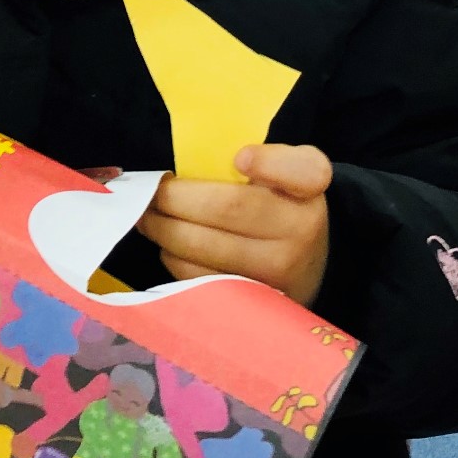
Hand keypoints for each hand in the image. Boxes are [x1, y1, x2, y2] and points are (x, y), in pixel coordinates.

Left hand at [139, 144, 332, 307]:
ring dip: (163, 229)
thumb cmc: (281, 206)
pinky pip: (196, 276)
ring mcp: (277, 270)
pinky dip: (172, 256)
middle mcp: (300, 229)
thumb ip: (264, 157)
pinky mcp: (251, 299)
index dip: (269, 163)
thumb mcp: (284, 172)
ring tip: (148, 215)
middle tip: (149, 191)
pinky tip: (168, 242)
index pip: (304, 171)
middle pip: (225, 208)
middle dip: (174, 198)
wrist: (308, 266)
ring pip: (203, 246)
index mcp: (309, 186)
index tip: (240, 158)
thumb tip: (224, 160)